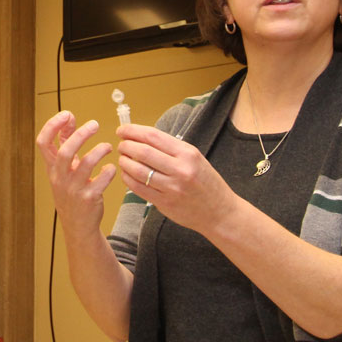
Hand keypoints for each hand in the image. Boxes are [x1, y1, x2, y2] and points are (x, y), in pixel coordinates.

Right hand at [35, 111, 117, 235]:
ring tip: (108, 147)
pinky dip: (109, 171)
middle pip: (65, 151)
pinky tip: (111, 169)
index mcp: (52, 168)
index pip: (43, 142)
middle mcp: (59, 177)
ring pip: (86, 164)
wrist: (78, 226)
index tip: (67, 114)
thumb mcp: (64, 168)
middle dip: (81, 135)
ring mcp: (73, 189)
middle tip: (95, 124)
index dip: (52, 125)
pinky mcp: (89, 199)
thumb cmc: (72, 192)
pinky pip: (101, 180)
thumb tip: (69, 117)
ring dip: (99, 151)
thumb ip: (66, 142)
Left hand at [115, 123, 238, 234]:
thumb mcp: (195, 158)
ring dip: (124, 162)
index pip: (153, 136)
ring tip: (122, 159)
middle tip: (121, 145)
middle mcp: (180, 169)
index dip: (133, 131)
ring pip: (137, 170)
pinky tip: (126, 174)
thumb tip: (142, 137)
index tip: (123, 130)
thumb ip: (171, 149)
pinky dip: (127, 178)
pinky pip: (138, 188)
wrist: (219, 212)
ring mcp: (172, 187)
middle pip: (142, 152)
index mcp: (188, 153)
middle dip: (126, 146)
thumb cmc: (206, 182)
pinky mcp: (164, 203)